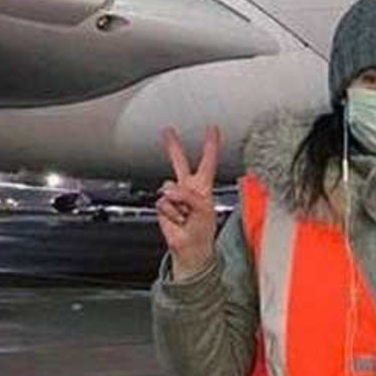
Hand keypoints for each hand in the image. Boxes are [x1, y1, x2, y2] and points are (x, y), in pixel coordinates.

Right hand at [157, 126, 221, 279]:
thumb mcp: (204, 209)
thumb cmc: (202, 230)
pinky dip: (170, 212)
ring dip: (178, 203)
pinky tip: (177, 219)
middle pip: (180, 162)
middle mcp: (189, 188)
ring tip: (185, 215)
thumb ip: (189, 195)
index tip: (212, 128)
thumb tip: (169, 191)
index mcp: (204, 186)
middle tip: (168, 131)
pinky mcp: (163, 206)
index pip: (208, 160)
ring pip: (168, 187)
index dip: (210, 144)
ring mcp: (174, 196)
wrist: (191, 247)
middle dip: (174, 147)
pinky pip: (163, 203)